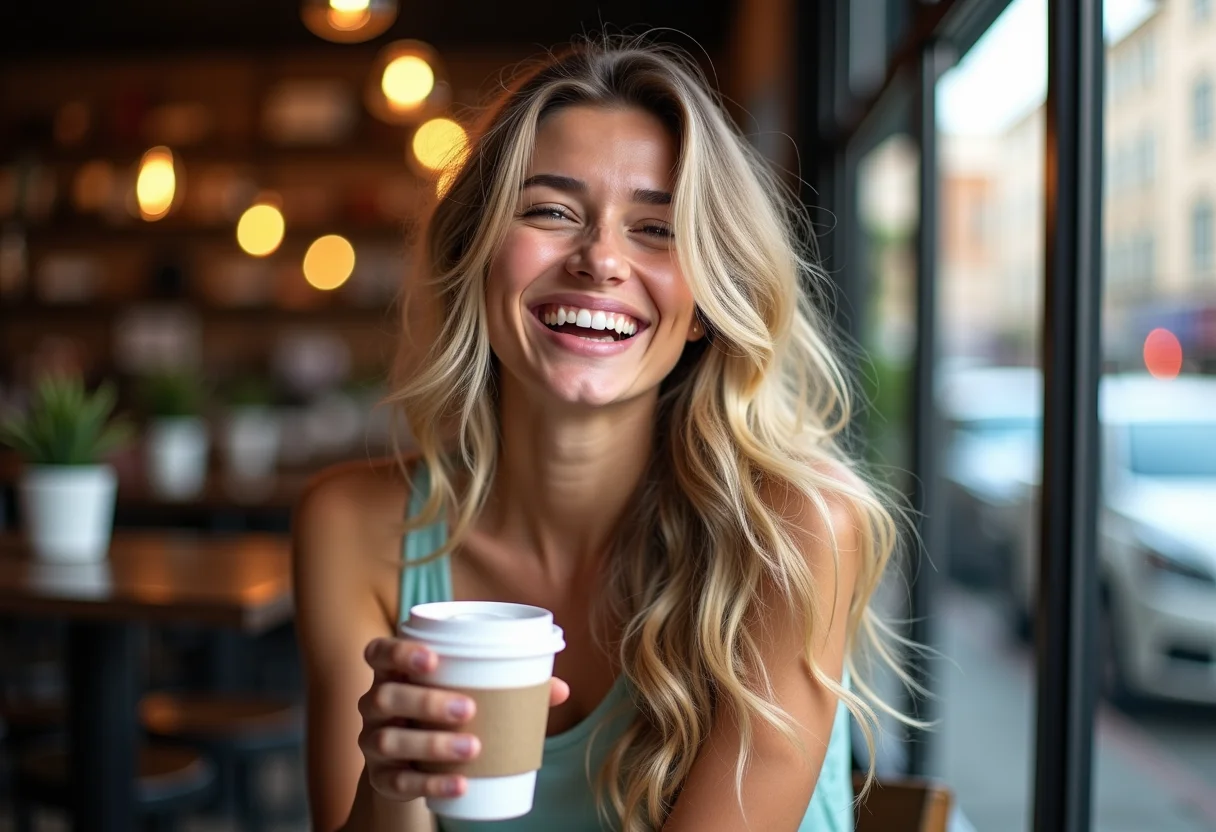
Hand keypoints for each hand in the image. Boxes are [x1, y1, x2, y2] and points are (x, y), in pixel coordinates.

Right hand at [357, 637, 570, 801]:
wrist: (414, 763)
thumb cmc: (445, 713)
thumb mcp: (467, 694)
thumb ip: (508, 687)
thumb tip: (560, 689)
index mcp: (393, 672)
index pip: (378, 652)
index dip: (399, 652)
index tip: (432, 659)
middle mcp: (374, 704)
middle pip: (385, 696)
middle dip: (425, 701)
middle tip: (469, 708)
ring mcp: (373, 742)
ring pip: (388, 741)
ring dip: (431, 744)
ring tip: (474, 746)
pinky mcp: (381, 778)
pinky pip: (399, 782)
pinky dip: (431, 783)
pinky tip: (460, 783)